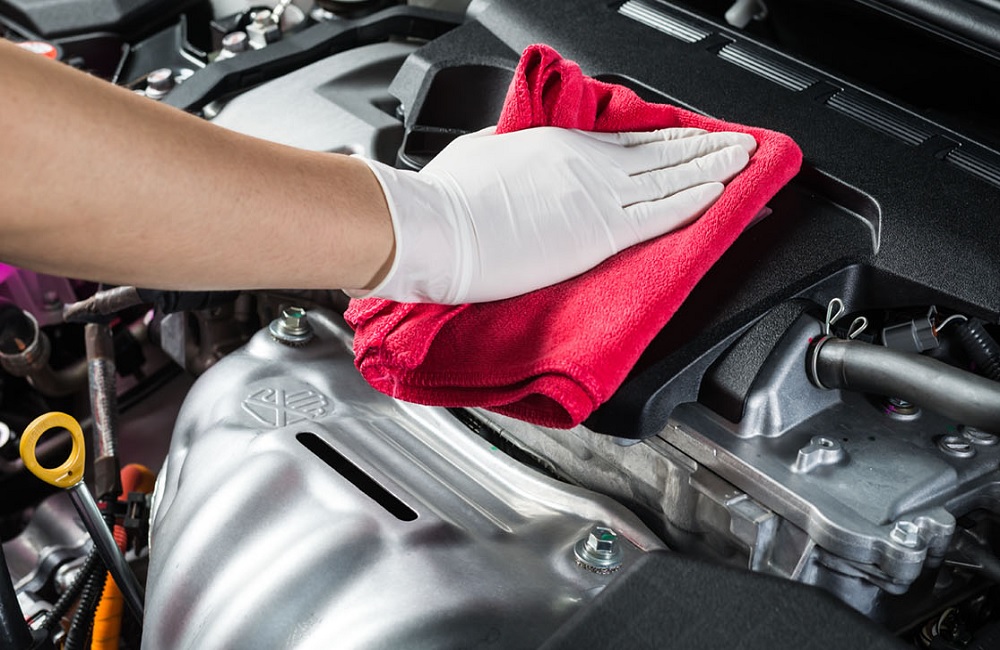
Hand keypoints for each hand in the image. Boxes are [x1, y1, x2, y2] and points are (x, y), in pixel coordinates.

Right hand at [357, 126, 755, 303]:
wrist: (436, 228)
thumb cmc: (447, 197)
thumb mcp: (481, 157)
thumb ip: (510, 155)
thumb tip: (512, 153)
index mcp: (559, 148)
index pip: (628, 143)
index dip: (667, 140)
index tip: (691, 138)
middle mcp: (588, 166)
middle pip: (660, 154)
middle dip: (704, 148)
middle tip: (739, 142)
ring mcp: (598, 197)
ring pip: (671, 178)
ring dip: (713, 169)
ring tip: (745, 162)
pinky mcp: (599, 232)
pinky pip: (661, 214)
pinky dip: (695, 201)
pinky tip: (721, 194)